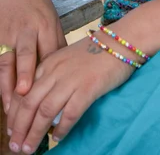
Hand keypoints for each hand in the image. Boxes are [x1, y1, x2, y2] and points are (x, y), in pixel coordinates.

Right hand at [0, 0, 65, 114]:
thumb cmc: (37, 6)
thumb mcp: (53, 18)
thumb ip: (56, 42)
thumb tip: (65, 71)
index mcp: (46, 25)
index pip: (50, 52)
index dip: (51, 73)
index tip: (53, 94)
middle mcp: (27, 29)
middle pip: (27, 54)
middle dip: (26, 75)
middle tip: (25, 95)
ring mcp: (8, 32)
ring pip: (6, 60)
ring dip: (7, 83)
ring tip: (8, 106)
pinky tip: (0, 92)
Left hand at [7, 33, 134, 152]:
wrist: (122, 41)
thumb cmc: (98, 51)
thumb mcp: (69, 59)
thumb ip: (55, 76)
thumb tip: (44, 103)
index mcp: (49, 63)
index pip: (24, 91)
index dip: (15, 113)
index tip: (12, 130)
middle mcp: (56, 70)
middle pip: (29, 103)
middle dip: (20, 127)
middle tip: (16, 145)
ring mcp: (71, 79)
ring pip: (45, 111)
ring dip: (35, 133)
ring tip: (30, 149)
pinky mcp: (88, 88)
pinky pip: (69, 113)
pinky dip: (61, 129)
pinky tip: (58, 138)